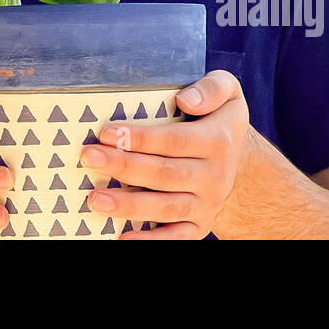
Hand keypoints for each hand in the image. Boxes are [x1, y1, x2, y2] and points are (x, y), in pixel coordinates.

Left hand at [79, 69, 250, 238]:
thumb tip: (185, 100)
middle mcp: (214, 176)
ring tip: (94, 199)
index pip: (175, 140)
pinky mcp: (200, 225)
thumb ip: (212, 88)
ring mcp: (207, 204)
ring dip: (129, 206)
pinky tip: (122, 236)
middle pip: (165, 174)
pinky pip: (177, 237)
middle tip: (89, 157)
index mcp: (218, 140)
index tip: (107, 132)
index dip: (141, 138)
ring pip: (167, 208)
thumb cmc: (219, 118)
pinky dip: (151, 241)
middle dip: (124, 167)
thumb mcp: (228, 91)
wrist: (240, 161)